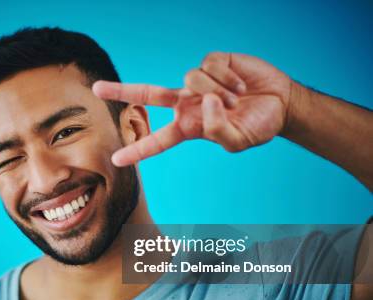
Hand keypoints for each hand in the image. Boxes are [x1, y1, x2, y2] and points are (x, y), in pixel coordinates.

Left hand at [93, 52, 292, 165]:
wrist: (280, 104)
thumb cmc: (257, 126)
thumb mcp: (238, 141)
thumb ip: (218, 130)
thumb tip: (202, 100)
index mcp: (188, 127)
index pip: (158, 140)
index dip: (139, 150)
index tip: (116, 159)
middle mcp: (187, 103)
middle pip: (148, 94)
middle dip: (121, 90)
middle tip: (95, 88)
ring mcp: (197, 82)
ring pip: (191, 80)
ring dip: (217, 92)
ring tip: (236, 101)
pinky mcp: (213, 63)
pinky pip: (210, 67)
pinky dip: (227, 79)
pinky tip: (240, 86)